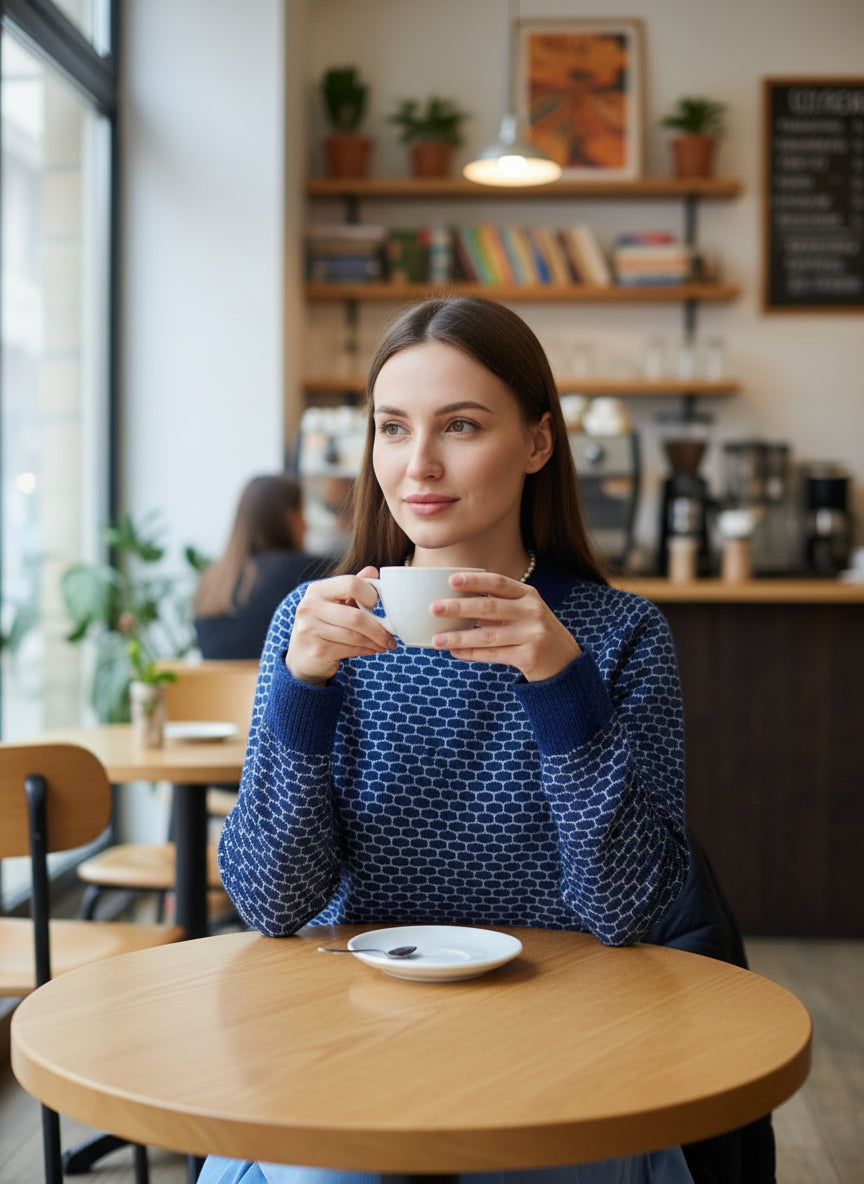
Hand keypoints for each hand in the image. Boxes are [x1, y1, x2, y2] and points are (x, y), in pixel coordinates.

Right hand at [285, 566, 396, 684]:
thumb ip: (353, 587)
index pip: (351, 584)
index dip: (370, 594)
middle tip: (391, 636)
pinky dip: (366, 650)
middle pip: (355, 616)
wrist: (302, 656)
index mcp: (317, 590)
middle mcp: (310, 607)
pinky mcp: (316, 650)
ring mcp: (310, 629)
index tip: (378, 605)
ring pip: (354, 636)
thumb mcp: (336, 603)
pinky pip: (349, 650)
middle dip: (378, 628)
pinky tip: (373, 650)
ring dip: (375, 641)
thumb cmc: (324, 625)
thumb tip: (372, 571)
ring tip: (385, 644)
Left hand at [429, 570, 581, 681]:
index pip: (498, 582)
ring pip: (488, 635)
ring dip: (459, 637)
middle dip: (459, 607)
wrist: (565, 662)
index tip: (450, 580)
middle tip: (434, 608)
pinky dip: (471, 654)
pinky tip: (454, 652)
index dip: (474, 580)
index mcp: (528, 594)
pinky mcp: (529, 657)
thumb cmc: (534, 631)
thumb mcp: (524, 611)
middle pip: (490, 607)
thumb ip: (497, 604)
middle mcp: (532, 611)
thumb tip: (453, 603)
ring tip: (436, 639)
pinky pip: (494, 654)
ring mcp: (532, 634)